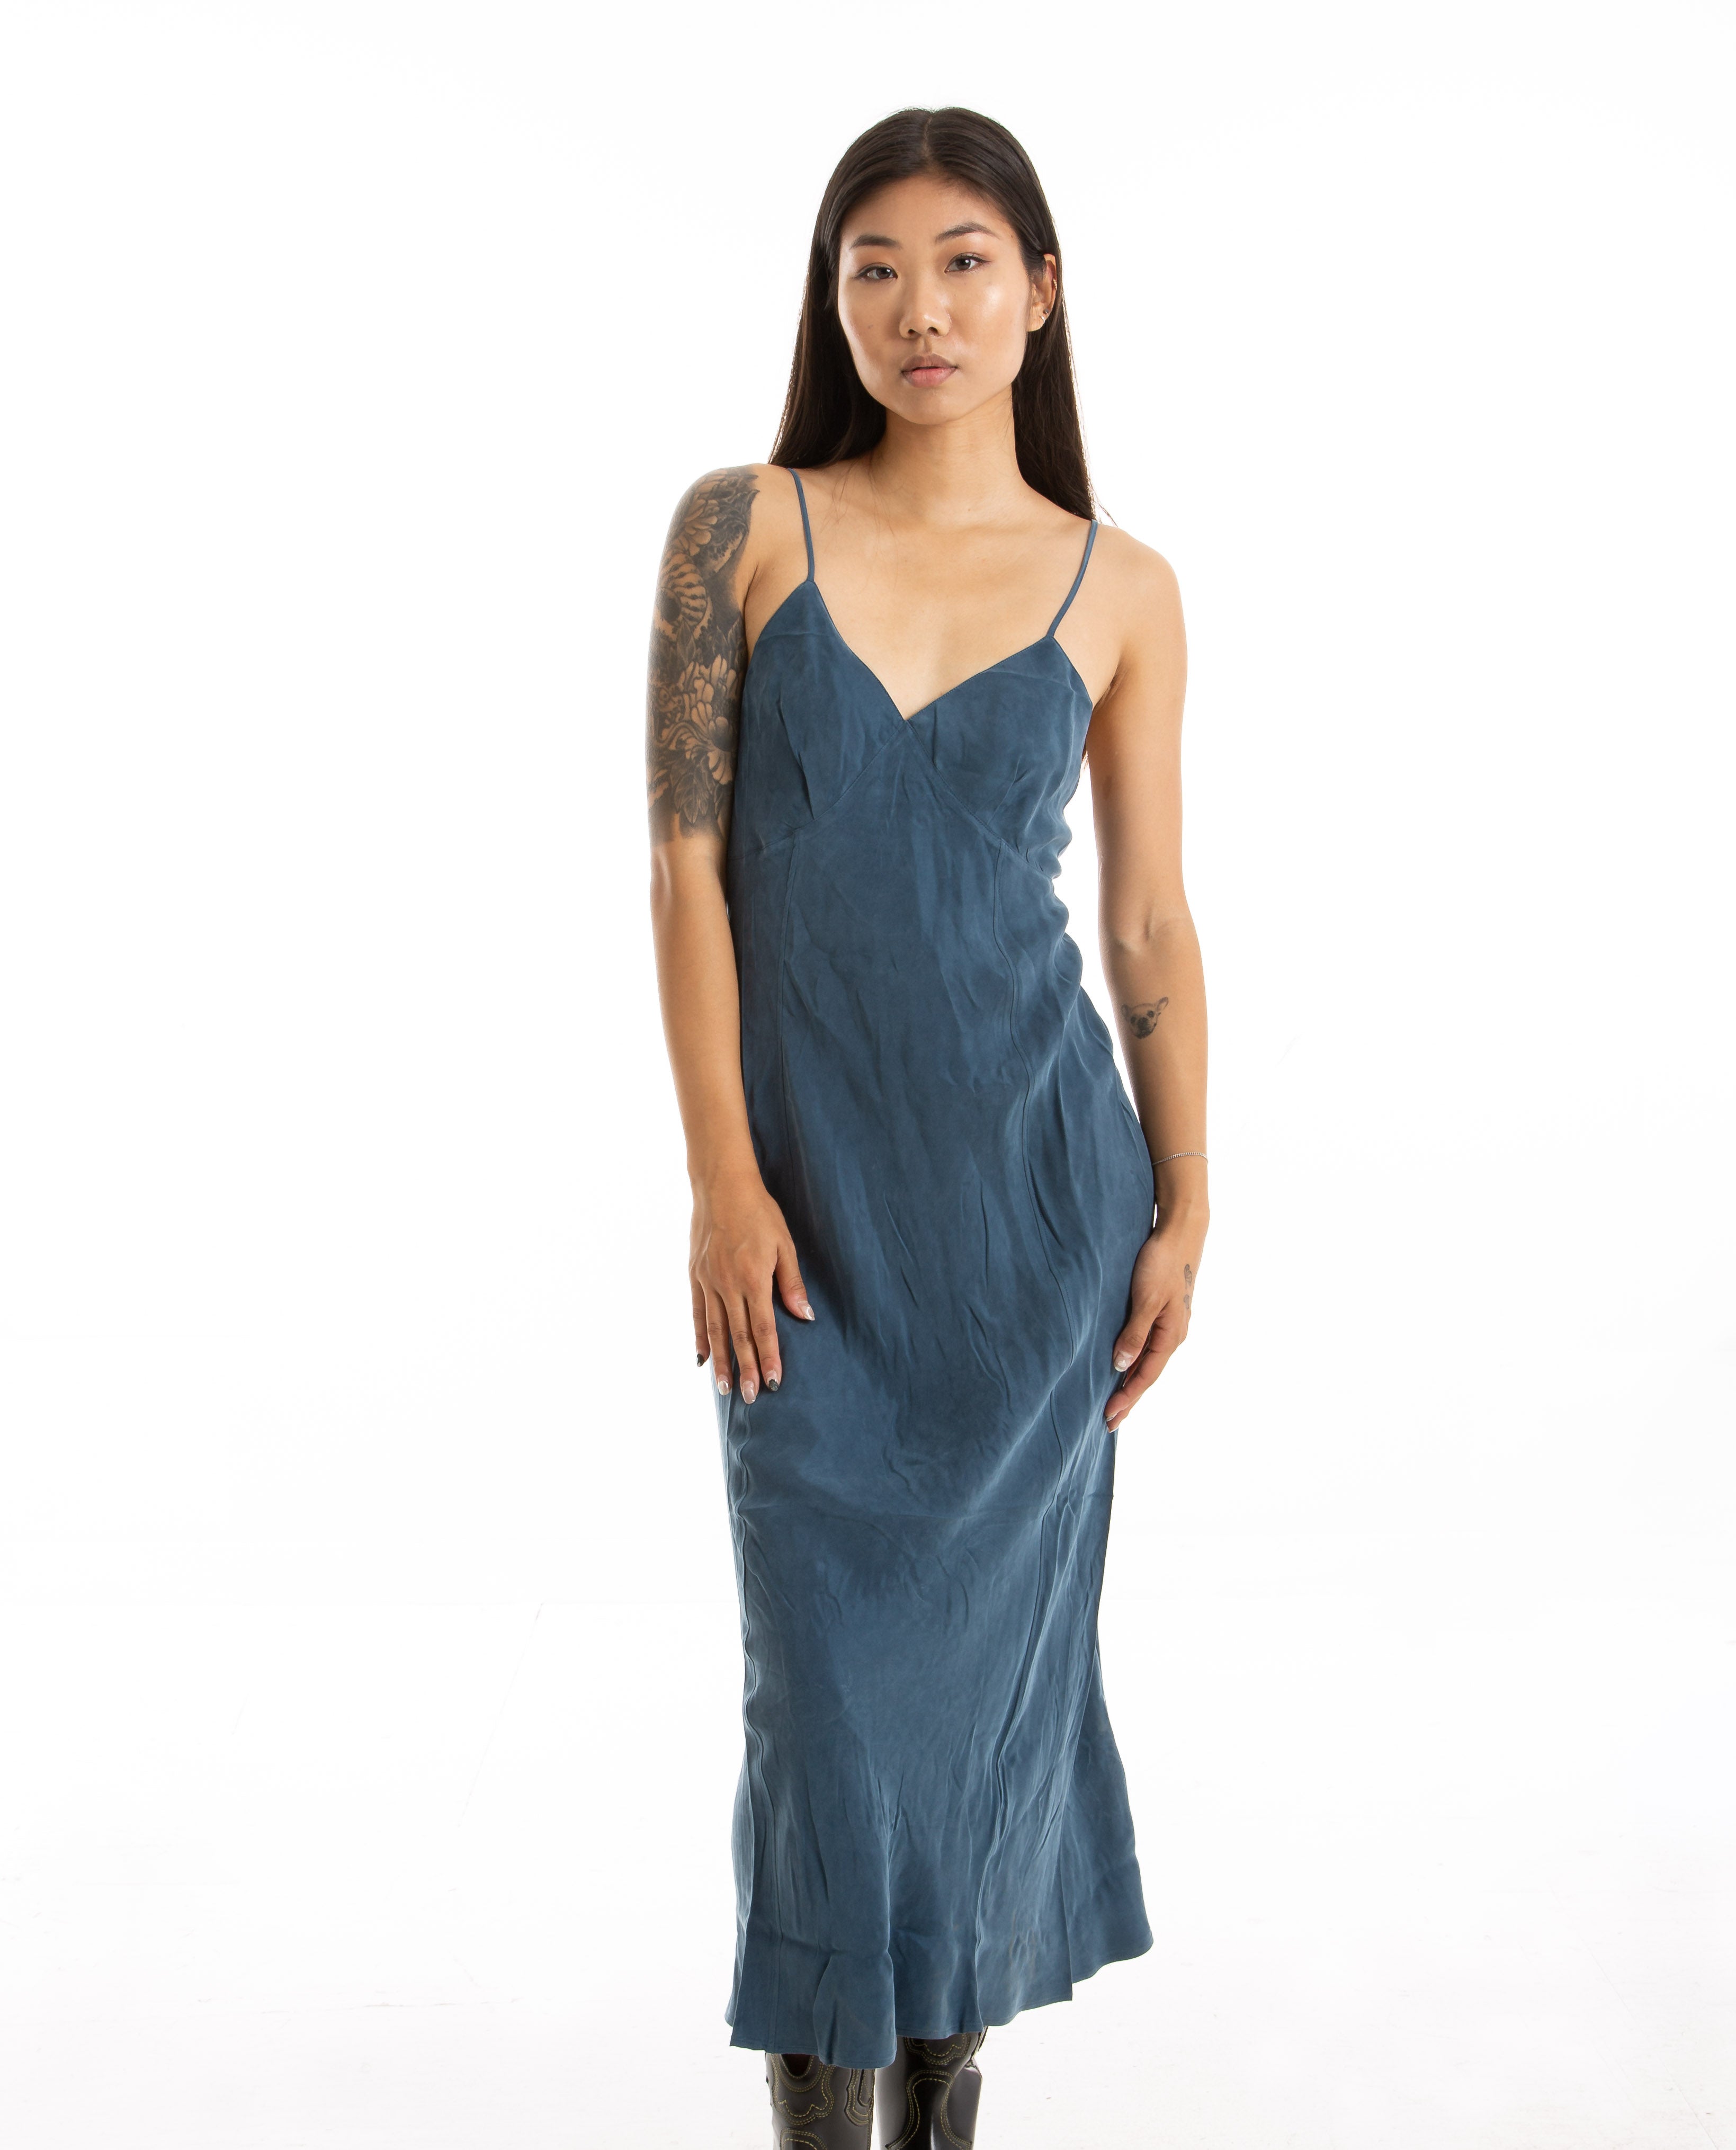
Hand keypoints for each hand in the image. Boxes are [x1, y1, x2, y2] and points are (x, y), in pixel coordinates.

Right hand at [690, 1166, 813, 1400]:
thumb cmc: (759, 1212)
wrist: (721, 1184)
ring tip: (724, 1389)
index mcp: (753, 1278)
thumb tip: (805, 1317)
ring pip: (715, 1330)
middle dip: (745, 1369)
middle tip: (751, 1397)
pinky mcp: (695, 1275)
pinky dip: (699, 1337)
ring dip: (721, 1361)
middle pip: (739, 1336)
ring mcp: (707, 1281)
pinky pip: (697, 1313)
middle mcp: (727, 1284)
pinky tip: (701, 1358)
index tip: (775, 1382)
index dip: (769, 1357)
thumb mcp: (785, 1244)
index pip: (764, 1328)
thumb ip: (792, 1283)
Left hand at [1106, 1220, 1202, 1428]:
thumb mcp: (1146, 1299)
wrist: (1180, 1230)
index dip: (1127, 1398)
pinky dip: (1135, 1360)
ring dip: (1131, 1381)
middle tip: (1109, 1423)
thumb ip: (1134, 1333)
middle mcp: (1173, 1334)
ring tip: (1115, 1401)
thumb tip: (1121, 1367)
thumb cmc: (1162, 1262)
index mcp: (1171, 1335)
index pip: (1146, 1376)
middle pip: (1148, 1374)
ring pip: (1147, 1360)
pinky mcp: (1162, 1310)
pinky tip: (1124, 1364)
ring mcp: (1169, 1323)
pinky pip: (1147, 1344)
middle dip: (1129, 1398)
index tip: (1109, 1419)